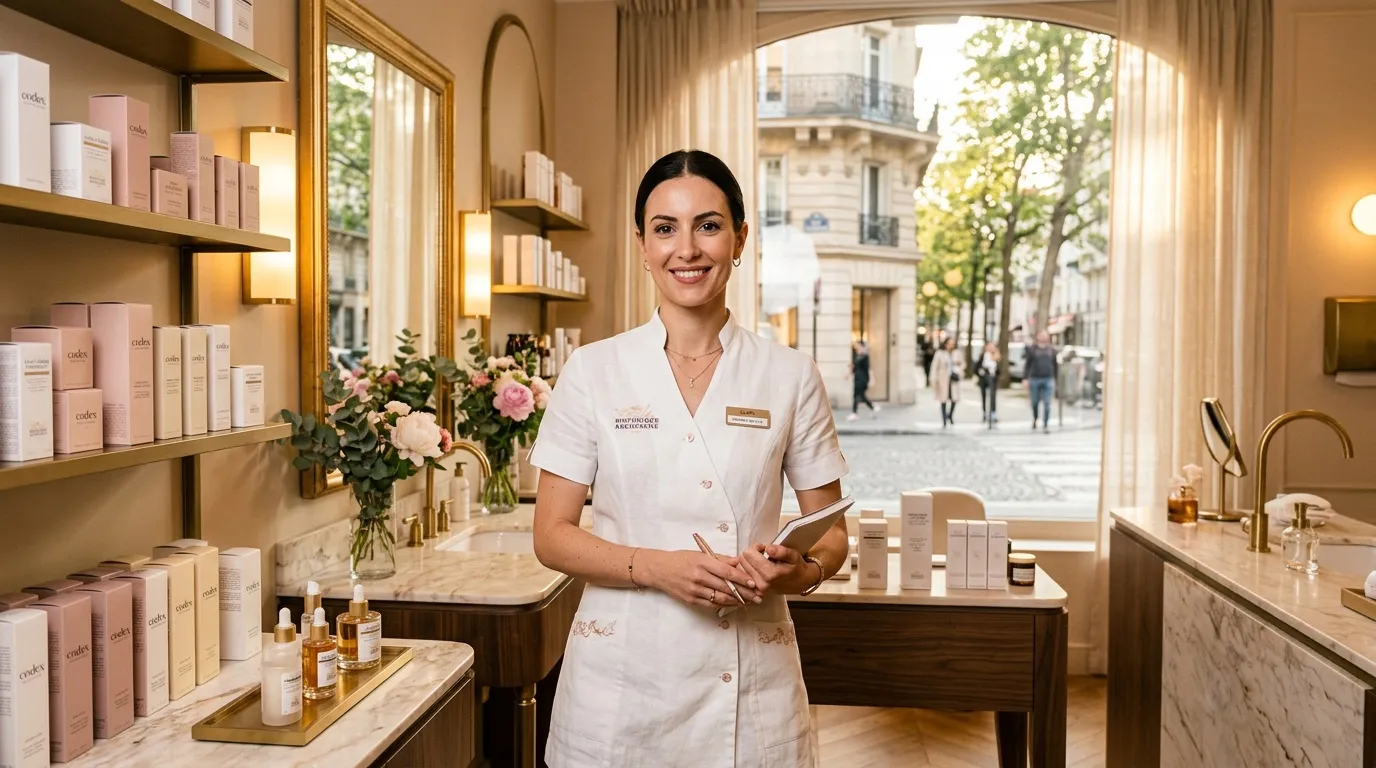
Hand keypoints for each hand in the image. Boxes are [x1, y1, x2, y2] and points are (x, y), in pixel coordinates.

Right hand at [640, 550, 761, 608]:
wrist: (659, 570)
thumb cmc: (681, 559)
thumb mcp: (700, 554)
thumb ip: (720, 559)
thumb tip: (739, 562)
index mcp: (702, 562)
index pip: (726, 572)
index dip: (742, 578)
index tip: (754, 583)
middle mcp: (698, 577)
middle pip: (726, 587)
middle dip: (744, 592)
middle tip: (758, 596)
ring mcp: (694, 590)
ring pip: (720, 598)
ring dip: (737, 601)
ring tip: (750, 601)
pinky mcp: (691, 600)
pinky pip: (711, 604)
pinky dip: (724, 604)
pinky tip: (734, 603)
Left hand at [740, 544, 821, 596]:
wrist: (800, 582)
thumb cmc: (796, 567)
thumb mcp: (793, 555)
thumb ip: (781, 551)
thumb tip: (768, 548)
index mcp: (770, 574)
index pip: (748, 554)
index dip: (756, 547)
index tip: (764, 548)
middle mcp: (762, 583)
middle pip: (743, 560)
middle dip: (751, 554)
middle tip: (762, 554)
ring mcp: (758, 589)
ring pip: (741, 568)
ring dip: (749, 562)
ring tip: (761, 562)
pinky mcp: (756, 591)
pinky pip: (744, 576)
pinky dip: (748, 570)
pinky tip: (758, 568)